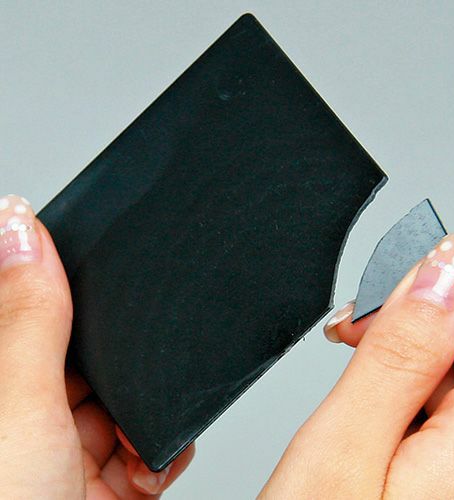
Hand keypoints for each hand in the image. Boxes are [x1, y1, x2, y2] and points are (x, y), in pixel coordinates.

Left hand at [0, 194, 193, 498]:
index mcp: (2, 387)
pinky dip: (161, 449)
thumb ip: (28, 317)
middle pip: (85, 355)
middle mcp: (27, 415)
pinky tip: (148, 461)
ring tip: (131, 432)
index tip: (93, 259)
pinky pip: (147, 445)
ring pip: (124, 400)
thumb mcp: (16, 407)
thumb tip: (21, 224)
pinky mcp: (108, 484)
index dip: (59, 282)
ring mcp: (67, 453)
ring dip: (143, 409)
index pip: (29, 309)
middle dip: (117, 357)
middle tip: (120, 364)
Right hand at [260, 233, 453, 498]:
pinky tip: (382, 395)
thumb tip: (440, 269)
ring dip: (410, 345)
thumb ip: (401, 353)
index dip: (429, 287)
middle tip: (356, 337)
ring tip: (362, 369)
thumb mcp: (344, 445)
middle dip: (418, 313)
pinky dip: (413, 374)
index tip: (371, 309)